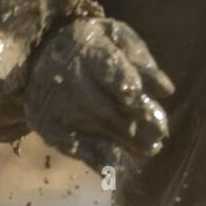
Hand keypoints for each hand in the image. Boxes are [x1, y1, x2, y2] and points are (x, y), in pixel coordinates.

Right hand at [23, 16, 173, 172]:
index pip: (108, 68)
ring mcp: (56, 105)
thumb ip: (141, 59)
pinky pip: (75, 146)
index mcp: (88, 49)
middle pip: (104, 104)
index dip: (125, 83)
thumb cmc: (92, 45)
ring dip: (123, 142)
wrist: (39, 54)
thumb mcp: (115, 36)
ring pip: (94, 127)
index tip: (140, 96)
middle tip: (159, 133)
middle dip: (134, 120)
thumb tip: (166, 90)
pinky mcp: (49, 126)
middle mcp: (69, 78)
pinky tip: (117, 168)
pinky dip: (96, 159)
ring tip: (150, 149)